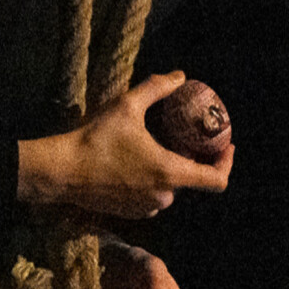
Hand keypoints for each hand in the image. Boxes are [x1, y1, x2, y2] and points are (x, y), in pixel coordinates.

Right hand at [17, 72, 234, 218]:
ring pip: (169, 187)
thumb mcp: (127, 105)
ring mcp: (146, 208)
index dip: (227, 162)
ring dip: (168, 168)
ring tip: (155, 145)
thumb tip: (180, 76)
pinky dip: (151, 180)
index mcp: (169, 173)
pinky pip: (151, 196)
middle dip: (189, 157)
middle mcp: (163, 196)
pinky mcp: (130, 213)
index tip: (227, 145)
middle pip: (190, 178)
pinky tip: (133, 160)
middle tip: (182, 135)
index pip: (216, 179)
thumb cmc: (95, 139)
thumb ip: (157, 88)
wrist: (61, 171)